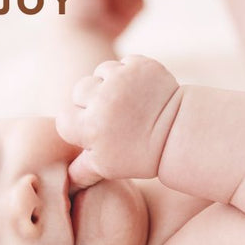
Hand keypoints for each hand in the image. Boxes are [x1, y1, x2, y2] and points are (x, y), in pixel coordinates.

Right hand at [56, 55, 181, 188]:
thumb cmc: (140, 154)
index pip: (65, 118)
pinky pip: (122, 63)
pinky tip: (138, 89)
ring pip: (101, 72)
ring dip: (109, 82)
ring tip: (126, 99)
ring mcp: (123, 79)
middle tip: (111, 112)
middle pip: (80, 90)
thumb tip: (66, 180)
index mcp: (91, 127)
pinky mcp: (140, 66)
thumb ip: (82, 170)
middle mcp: (103, 99)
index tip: (93, 128)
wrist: (179, 133)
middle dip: (91, 99)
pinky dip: (129, 73)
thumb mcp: (108, 167)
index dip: (77, 124)